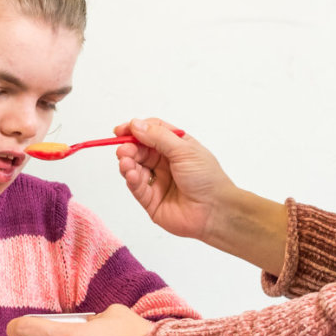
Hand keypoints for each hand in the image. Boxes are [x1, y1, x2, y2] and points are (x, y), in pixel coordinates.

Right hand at [114, 118, 235, 240]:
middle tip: (123, 150)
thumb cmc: (207, 178)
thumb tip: (135, 124)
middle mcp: (165, 163)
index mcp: (176, 146)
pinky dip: (131, 179)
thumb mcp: (184, 150)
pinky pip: (136, 187)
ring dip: (127, 163)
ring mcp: (158, 181)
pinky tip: (131, 174)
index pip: (151, 132)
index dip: (136, 129)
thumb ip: (158, 137)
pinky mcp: (151, 200)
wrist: (215, 211)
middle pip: (140, 150)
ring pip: (135, 168)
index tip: (120, 130)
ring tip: (126, 162)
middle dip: (129, 148)